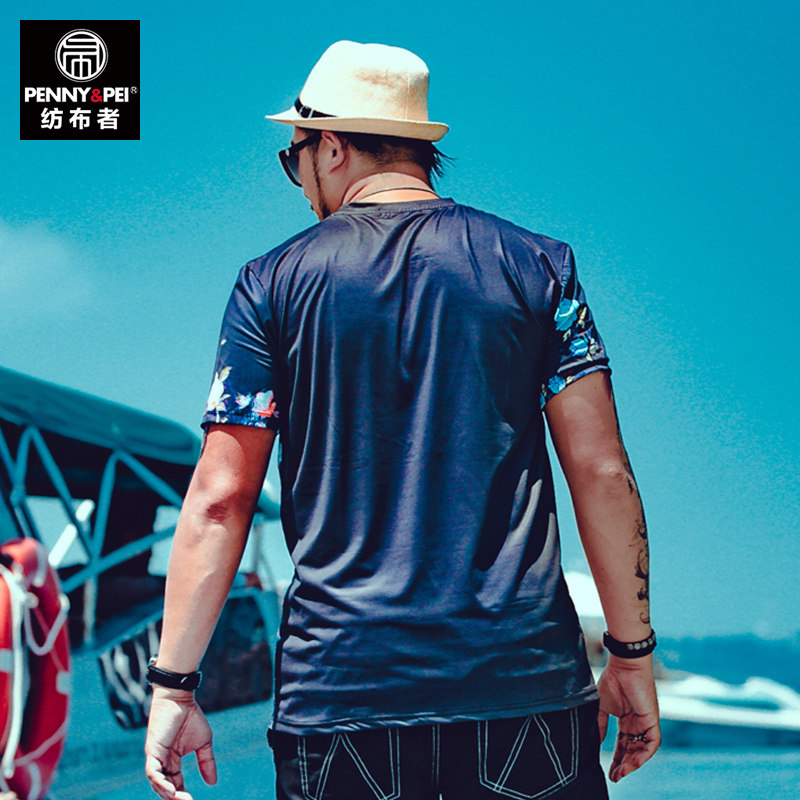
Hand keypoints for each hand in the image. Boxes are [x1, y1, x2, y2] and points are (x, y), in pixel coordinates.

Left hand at [145, 687, 216, 798]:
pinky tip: (170, 790)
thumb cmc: (191, 716)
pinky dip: (160, 783)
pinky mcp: (152, 750)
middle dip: (174, 798)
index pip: (175, 784)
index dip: (182, 794)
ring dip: (167, 794)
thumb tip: (212, 782)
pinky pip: (153, 772)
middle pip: (165, 787)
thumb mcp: (204, 742)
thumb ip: (207, 762)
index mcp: (172, 761)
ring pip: (157, 783)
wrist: (180, 698)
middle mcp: (161, 762)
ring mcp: (155, 757)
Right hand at [596, 655, 660, 781]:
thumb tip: (594, 743)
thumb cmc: (612, 680)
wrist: (624, 665)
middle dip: (624, 765)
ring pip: (642, 750)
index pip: (622, 745)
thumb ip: (599, 725)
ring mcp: (645, 723)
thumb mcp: (601, 707)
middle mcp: (637, 724)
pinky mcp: (652, 720)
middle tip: (614, 777)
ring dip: (633, 763)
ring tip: (621, 773)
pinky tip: (634, 763)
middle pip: (632, 751)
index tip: (609, 771)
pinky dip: (644, 754)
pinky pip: (652, 743)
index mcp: (626, 720)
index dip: (616, 759)